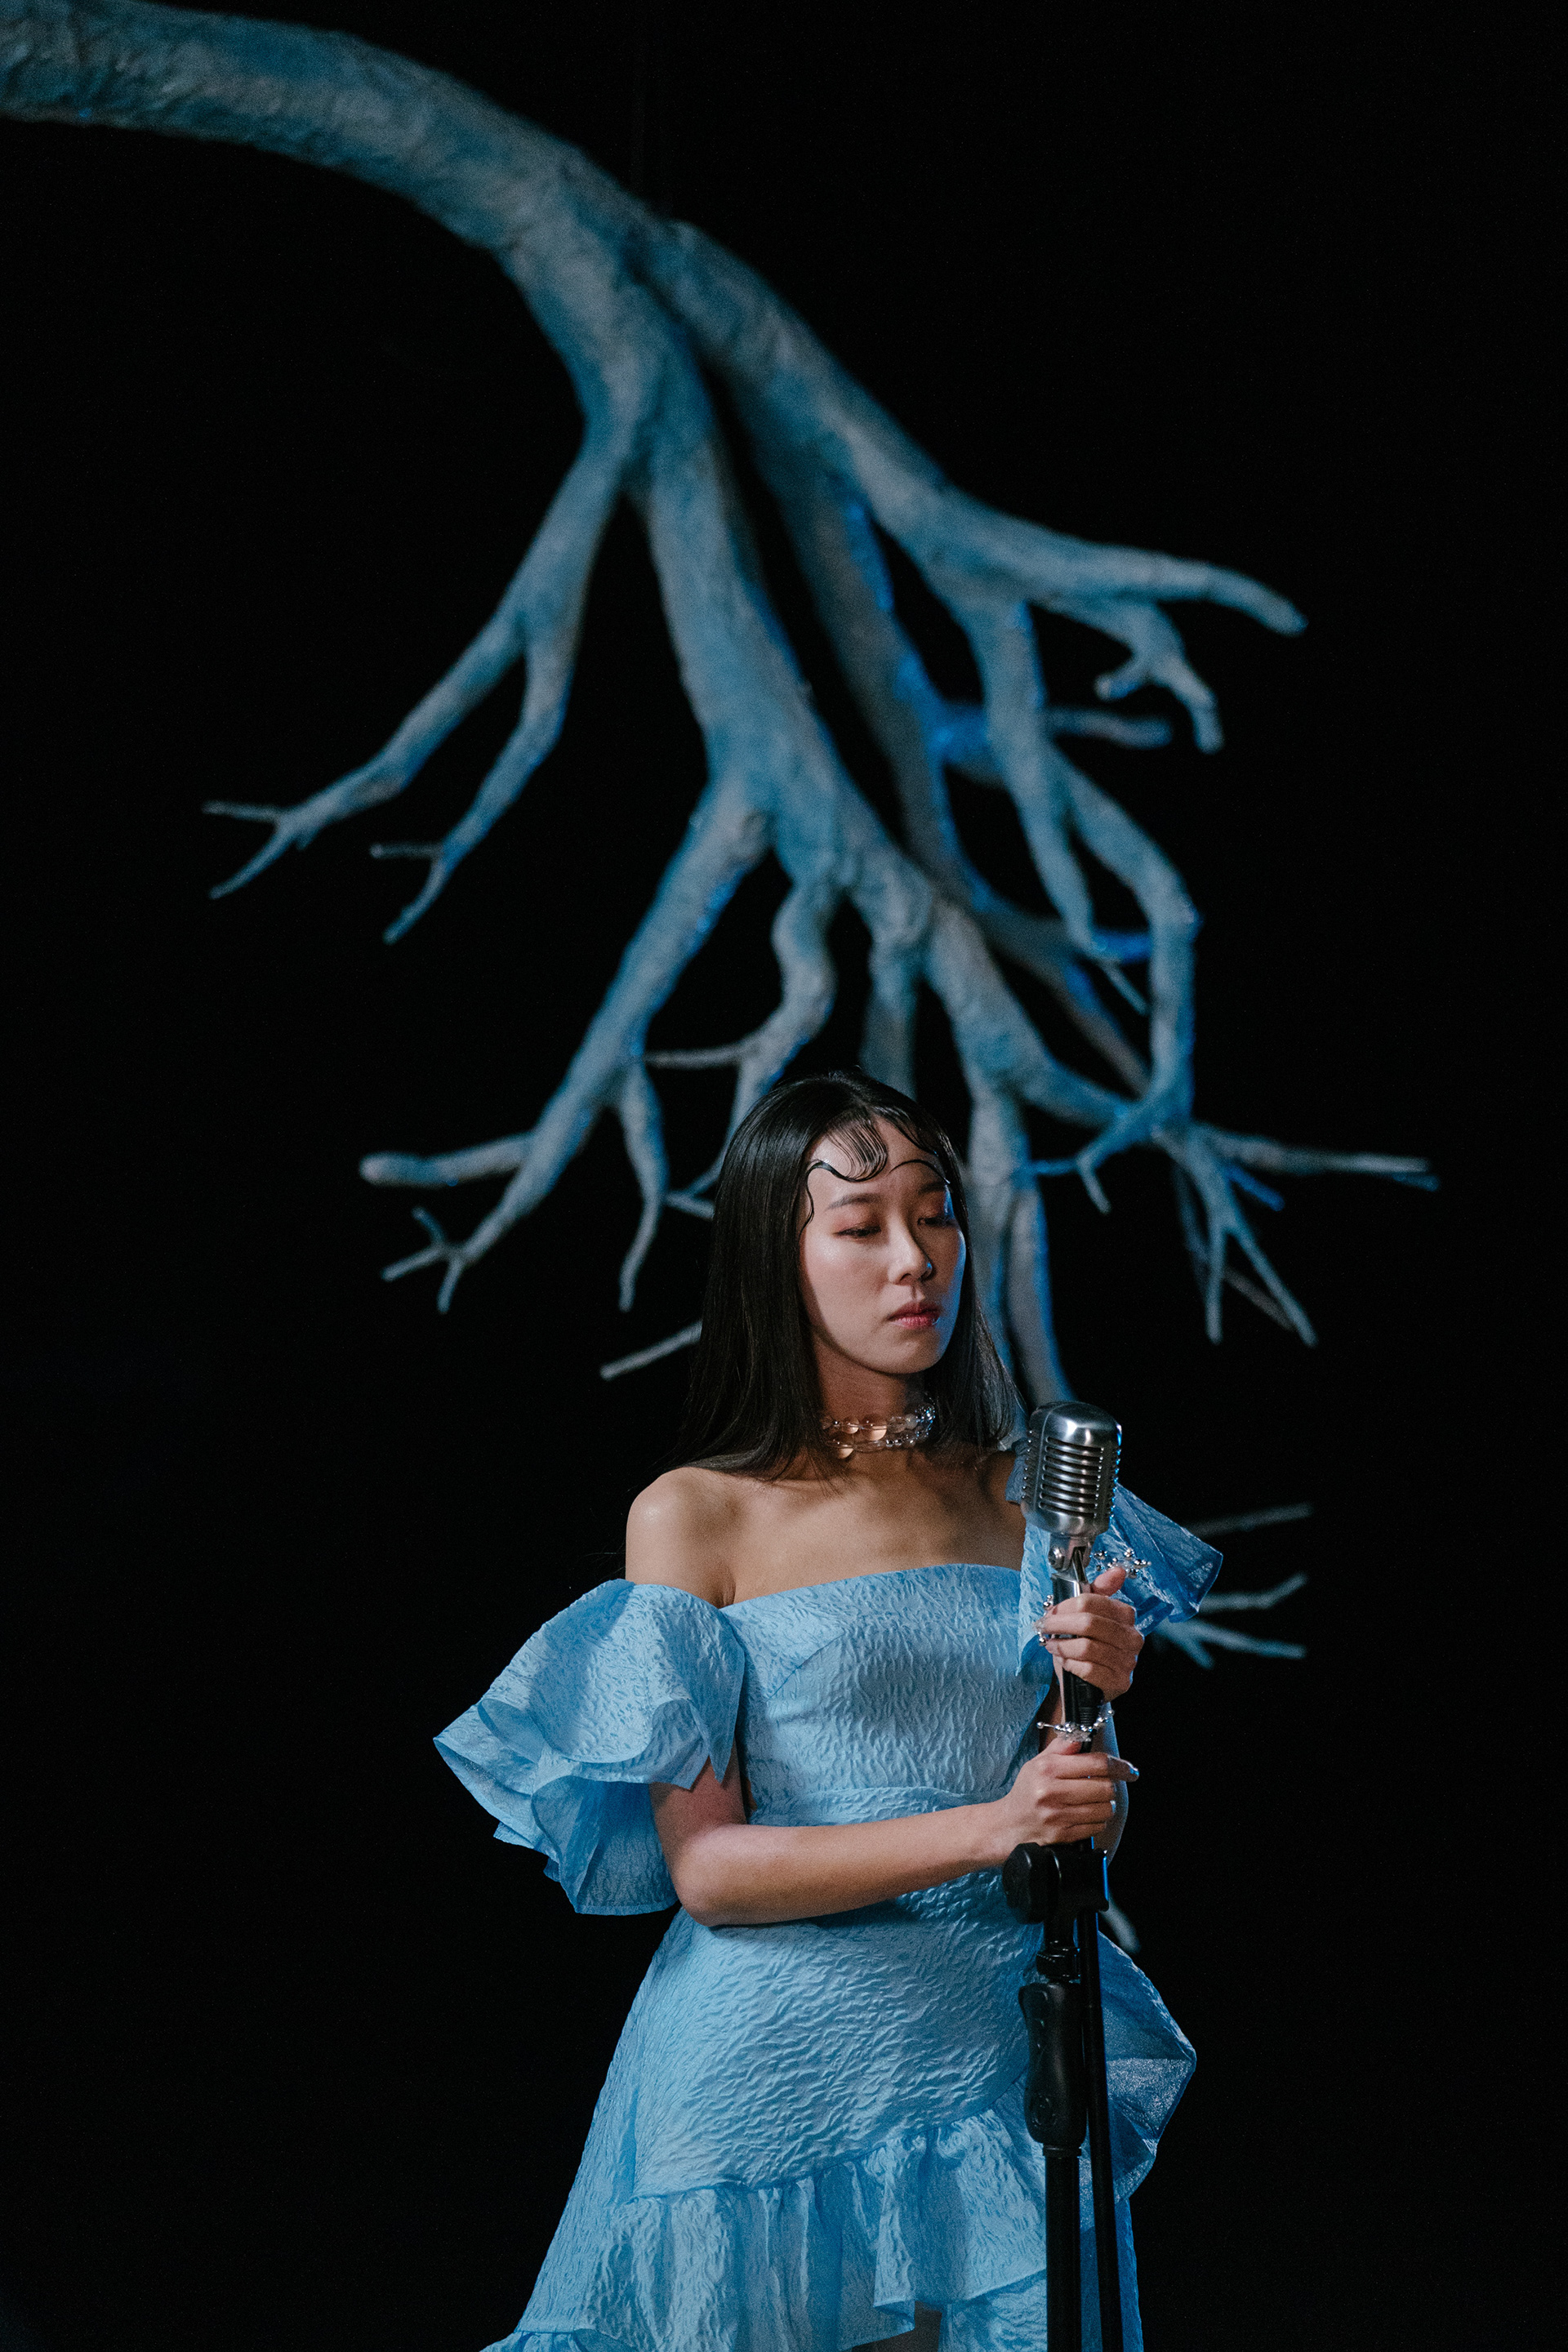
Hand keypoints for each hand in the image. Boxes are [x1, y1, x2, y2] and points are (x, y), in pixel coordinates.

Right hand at [987, 1733, 1137, 1853]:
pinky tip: (1085, 1816)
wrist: (1009, 1825)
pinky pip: (1096, 1827)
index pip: (1096, 1763)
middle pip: (1105, 1787)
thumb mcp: (1038, 1763)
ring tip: (1092, 1802)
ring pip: (1104, 1809)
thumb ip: (1062, 1748)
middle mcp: (1052, 1792)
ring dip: (1105, 1805)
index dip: (1119, 1765)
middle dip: (1109, 1786)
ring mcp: (1057, 1816)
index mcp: (1048, 1769)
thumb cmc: (1026, 1791)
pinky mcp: (1062, 1836)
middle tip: (1103, 1786)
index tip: (1129, 1769)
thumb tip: (1083, 1735)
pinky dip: (1097, 1821)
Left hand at [1040, 1561, 1143, 1700]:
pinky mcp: (1119, 1681)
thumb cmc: (1085, 1645)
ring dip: (1062, 1646)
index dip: (1066, 1606)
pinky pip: (1089, 1669)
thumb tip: (1118, 1571)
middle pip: (1089, 1623)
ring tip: (1052, 1645)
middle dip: (1060, 1624)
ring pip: (1086, 1648)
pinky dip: (1071, 1664)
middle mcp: (1132, 1637)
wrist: (1085, 1682)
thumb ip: (1097, 1592)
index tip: (1050, 1612)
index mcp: (1125, 1615)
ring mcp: (1127, 1661)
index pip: (1092, 1602)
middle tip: (1044, 1627)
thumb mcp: (1088, 1616)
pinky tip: (1065, 1662)